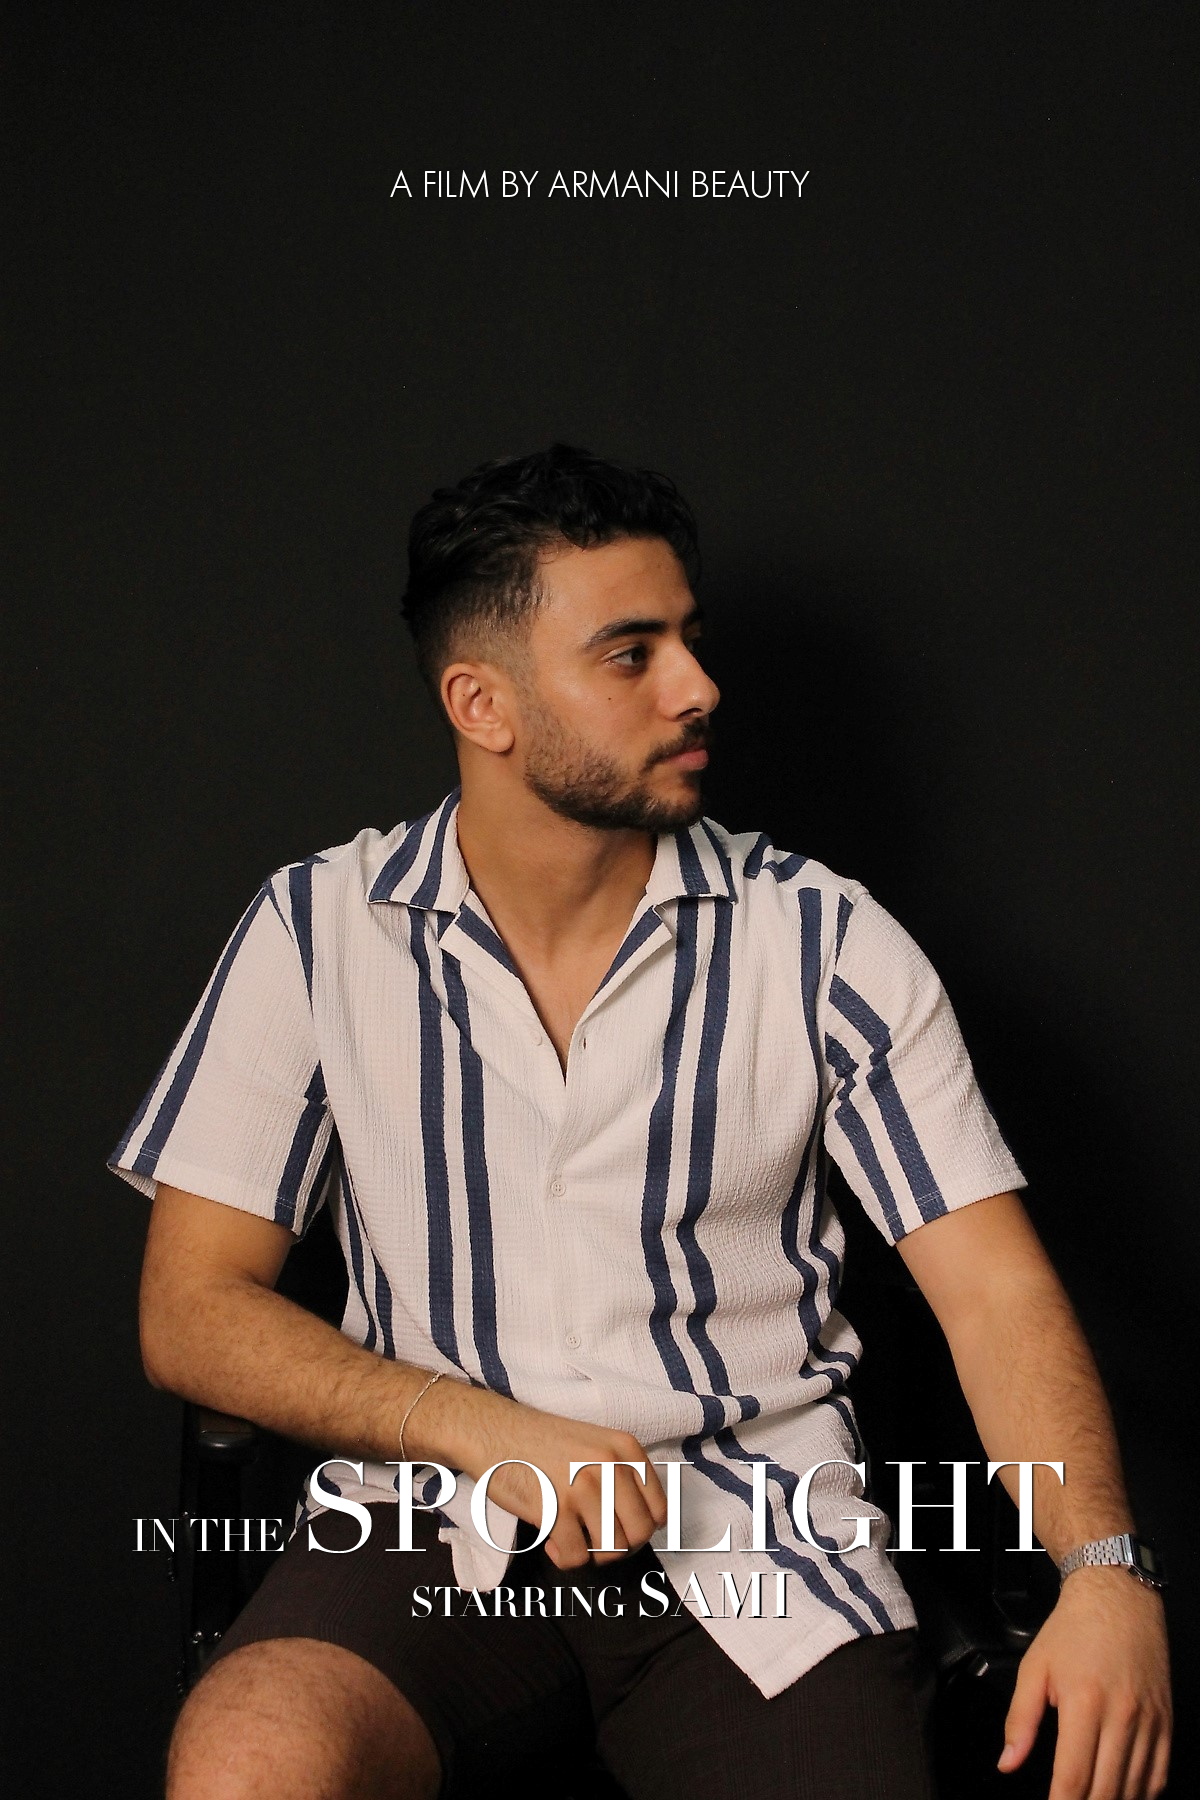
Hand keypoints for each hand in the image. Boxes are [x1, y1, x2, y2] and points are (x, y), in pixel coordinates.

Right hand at [425, 1384, 668, 1568]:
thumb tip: (643, 1527)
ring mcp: (584, 1485)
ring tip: (572, 1539)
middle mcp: (610, 1465)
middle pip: (640, 1534)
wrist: (493, 1431)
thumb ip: (621, 1476)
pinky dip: (564, 1557)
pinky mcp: (556, 1507)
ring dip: (591, 1554)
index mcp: (625, 1448)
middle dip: (619, 1548)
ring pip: (612, 1549)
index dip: (641, 1530)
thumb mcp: (595, 1445)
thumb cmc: (542, 1444)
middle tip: (595, 1541)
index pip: (659, 1510)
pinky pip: (577, 1557)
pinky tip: (551, 1540)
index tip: (619, 1530)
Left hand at [999, 1567, 1170, 1798]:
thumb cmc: (1073, 1631)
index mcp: (1085, 1703)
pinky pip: (1158, 1775)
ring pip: (1134, 1789)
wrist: (1118, 1598)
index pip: (1074, 1777)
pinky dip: (1141, 1795)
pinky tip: (1123, 1795)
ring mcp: (1149, 1722)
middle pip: (1106, 1791)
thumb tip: (1007, 1763)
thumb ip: (1020, 1720)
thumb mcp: (1034, 1668)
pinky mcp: (1166, 1723)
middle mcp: (1122, 1716)